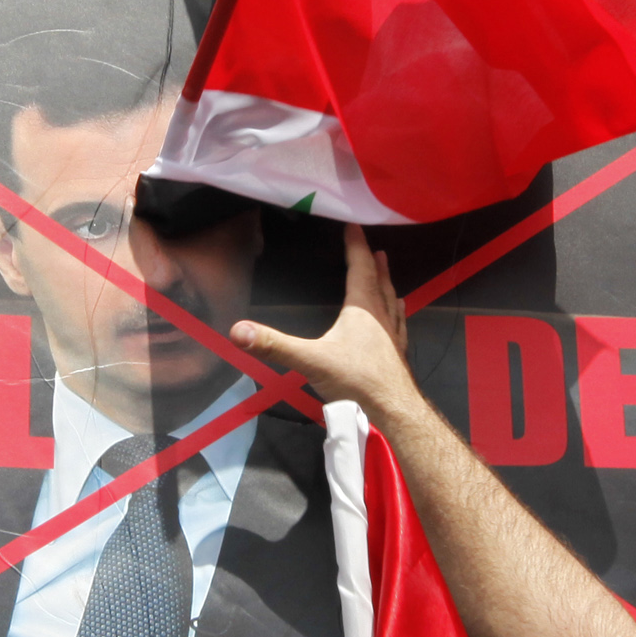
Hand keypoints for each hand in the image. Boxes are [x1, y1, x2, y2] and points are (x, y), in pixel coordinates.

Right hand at [230, 226, 415, 416]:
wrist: (395, 411)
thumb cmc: (357, 381)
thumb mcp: (311, 361)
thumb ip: (274, 345)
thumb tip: (236, 330)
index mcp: (363, 309)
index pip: (359, 268)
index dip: (356, 245)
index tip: (354, 225)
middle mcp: (382, 317)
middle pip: (378, 282)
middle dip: (373, 262)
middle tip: (373, 247)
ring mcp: (393, 337)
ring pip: (391, 302)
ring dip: (386, 284)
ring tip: (385, 272)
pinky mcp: (398, 356)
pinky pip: (398, 324)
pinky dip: (396, 312)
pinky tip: (399, 313)